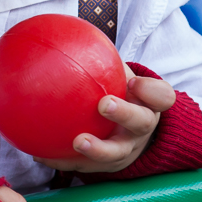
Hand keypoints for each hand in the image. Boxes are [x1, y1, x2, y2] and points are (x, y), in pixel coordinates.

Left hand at [34, 67, 175, 172]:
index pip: (161, 95)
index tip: (133, 81)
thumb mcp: (117, 76)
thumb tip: (64, 34)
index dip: (151, 90)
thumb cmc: (118, 94)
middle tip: (105, 105)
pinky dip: (63, 161)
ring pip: (116, 153)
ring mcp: (126, 150)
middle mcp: (141, 128)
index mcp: (148, 104)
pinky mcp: (106, 167)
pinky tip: (40, 154)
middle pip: (140, 123)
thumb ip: (101, 59)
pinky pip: (85, 166)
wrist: (126, 133)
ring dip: (97, 149)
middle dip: (124, 114)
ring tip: (77, 141)